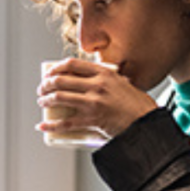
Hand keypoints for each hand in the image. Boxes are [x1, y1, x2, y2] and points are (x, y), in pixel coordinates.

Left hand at [37, 58, 157, 137]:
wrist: (146, 123)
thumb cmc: (138, 105)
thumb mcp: (123, 83)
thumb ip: (107, 80)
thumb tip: (89, 81)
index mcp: (104, 73)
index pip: (72, 64)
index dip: (56, 68)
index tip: (50, 73)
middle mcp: (97, 85)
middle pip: (61, 80)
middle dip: (46, 85)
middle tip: (43, 89)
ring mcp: (94, 103)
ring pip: (60, 98)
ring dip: (46, 100)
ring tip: (43, 102)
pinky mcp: (92, 120)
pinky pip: (66, 123)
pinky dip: (51, 125)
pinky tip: (43, 126)